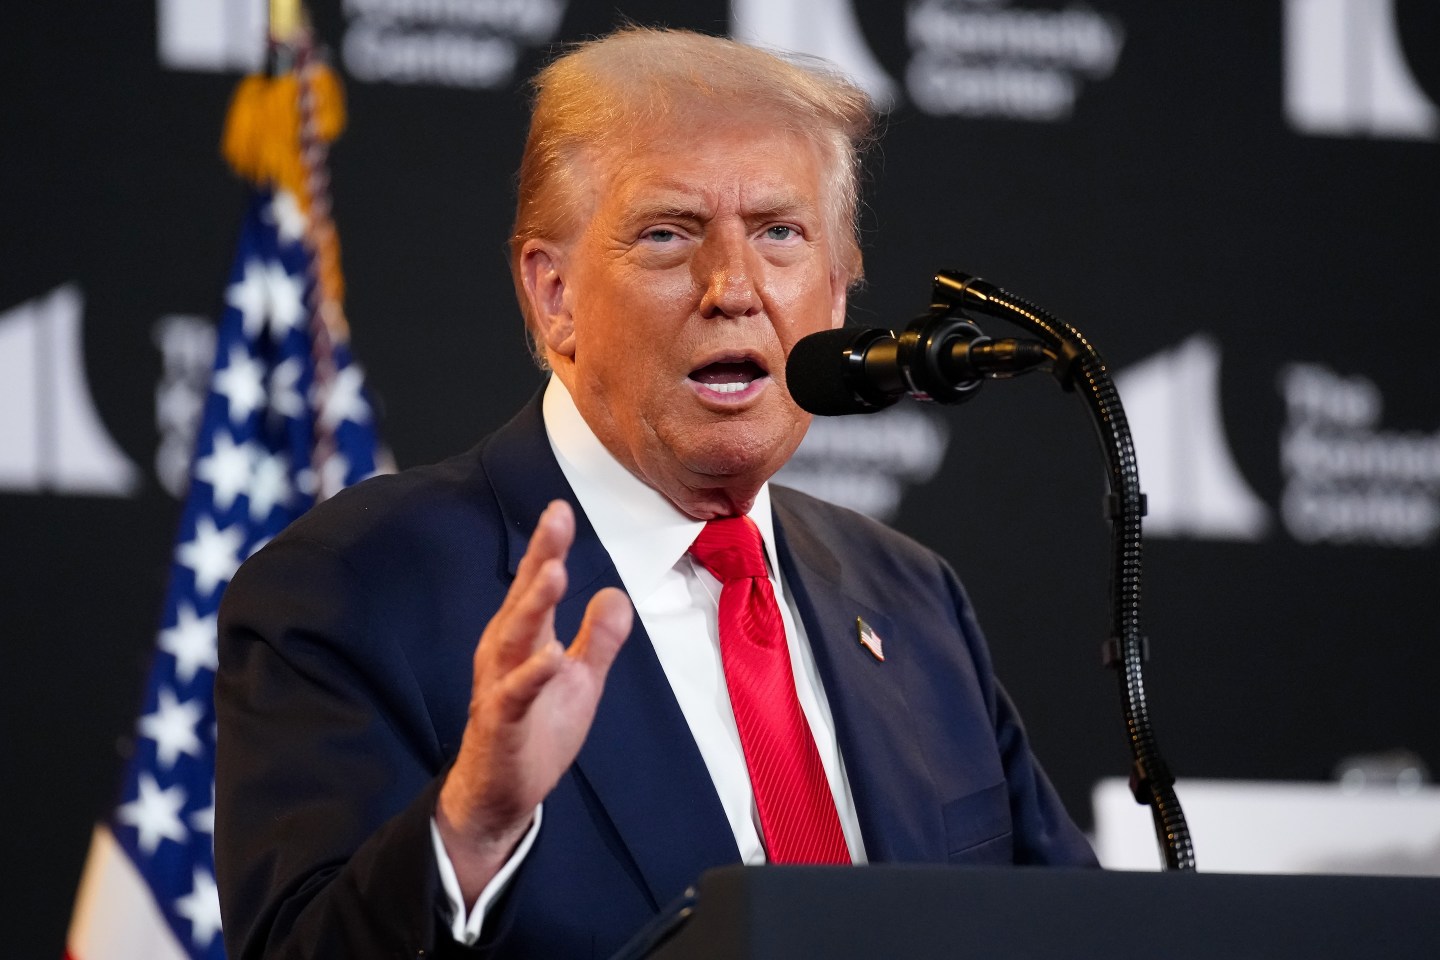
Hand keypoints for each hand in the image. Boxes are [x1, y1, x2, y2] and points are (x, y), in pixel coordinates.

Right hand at [435, 499, 631, 905]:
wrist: (500, 796)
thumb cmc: (537, 731)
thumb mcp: (581, 680)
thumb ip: (600, 639)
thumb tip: (616, 592)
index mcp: (524, 640)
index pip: (536, 586)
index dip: (548, 547)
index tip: (561, 509)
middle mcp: (505, 655)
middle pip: (523, 599)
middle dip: (540, 558)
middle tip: (556, 518)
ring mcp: (500, 688)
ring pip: (515, 639)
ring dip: (534, 606)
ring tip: (555, 573)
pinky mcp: (501, 724)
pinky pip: (515, 696)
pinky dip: (533, 675)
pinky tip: (553, 657)